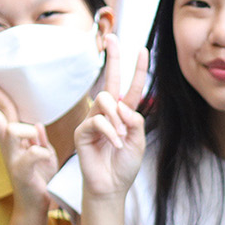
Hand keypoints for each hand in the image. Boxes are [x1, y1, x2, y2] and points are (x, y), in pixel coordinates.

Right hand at [0, 78, 57, 210]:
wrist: (37, 206)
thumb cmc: (40, 178)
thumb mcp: (44, 155)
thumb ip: (39, 140)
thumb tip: (36, 124)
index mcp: (14, 140)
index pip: (3, 112)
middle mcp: (10, 147)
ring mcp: (14, 159)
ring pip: (12, 131)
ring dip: (24, 131)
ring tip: (40, 149)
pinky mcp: (23, 172)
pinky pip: (32, 153)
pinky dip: (40, 152)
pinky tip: (46, 158)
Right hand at [74, 33, 149, 201]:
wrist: (111, 187)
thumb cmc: (124, 165)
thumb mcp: (139, 141)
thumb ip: (135, 121)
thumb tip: (123, 105)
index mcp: (124, 114)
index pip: (131, 88)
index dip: (138, 69)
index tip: (143, 49)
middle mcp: (107, 113)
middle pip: (110, 80)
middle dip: (113, 58)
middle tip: (113, 37)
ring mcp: (93, 120)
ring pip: (106, 101)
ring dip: (117, 118)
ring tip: (122, 138)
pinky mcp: (82, 131)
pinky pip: (98, 121)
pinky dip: (110, 132)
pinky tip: (115, 144)